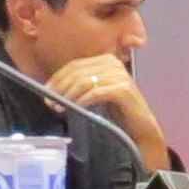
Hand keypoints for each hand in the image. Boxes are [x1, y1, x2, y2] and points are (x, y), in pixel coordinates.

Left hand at [44, 54, 171, 169]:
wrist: (141, 128)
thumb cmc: (118, 112)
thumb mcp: (96, 93)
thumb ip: (81, 85)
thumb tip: (52, 88)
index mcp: (105, 60)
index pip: (74, 65)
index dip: (57, 78)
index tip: (46, 92)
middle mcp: (113, 63)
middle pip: (77, 71)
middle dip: (60, 88)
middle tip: (50, 103)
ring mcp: (119, 75)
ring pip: (84, 81)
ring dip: (68, 95)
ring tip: (59, 107)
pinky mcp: (123, 89)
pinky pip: (95, 92)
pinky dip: (82, 100)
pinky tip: (75, 108)